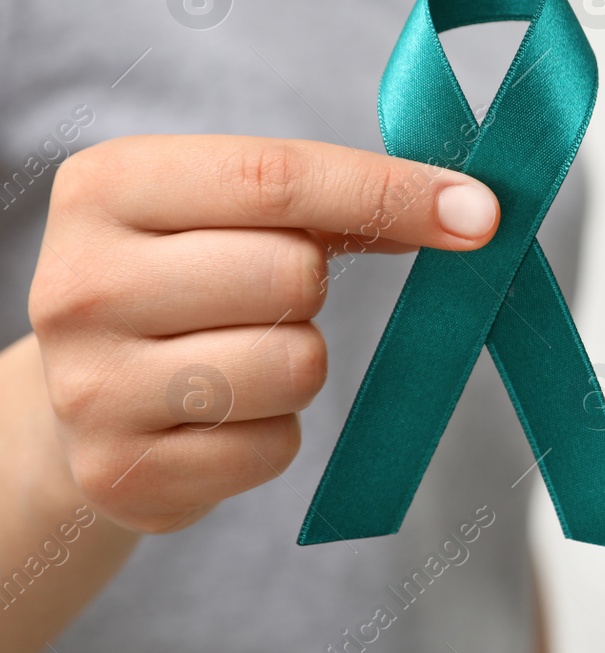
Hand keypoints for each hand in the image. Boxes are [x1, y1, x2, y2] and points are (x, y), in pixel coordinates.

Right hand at [25, 135, 499, 533]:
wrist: (76, 395)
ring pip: (293, 365)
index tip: (479, 212)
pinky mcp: (120, 474)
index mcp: (107, 187)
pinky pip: (275, 445)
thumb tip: (471, 209)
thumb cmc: (184, 278)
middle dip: (314, 285)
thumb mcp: (225, 211)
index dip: (391, 192)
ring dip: (300, 361)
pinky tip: (222, 415)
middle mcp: (77, 285)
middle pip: (291, 275)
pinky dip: (276, 430)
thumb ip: (335, 198)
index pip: (276, 178)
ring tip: (240, 352)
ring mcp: (89, 388)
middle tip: (276, 293)